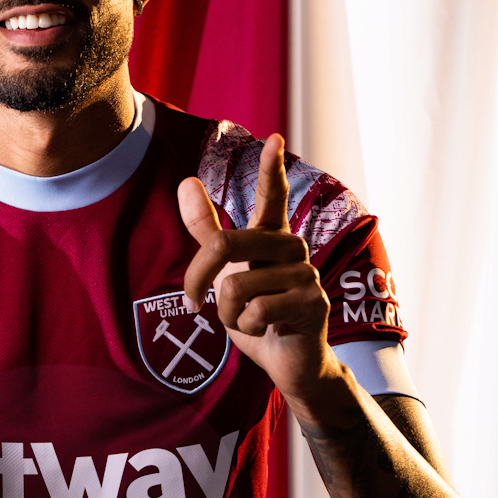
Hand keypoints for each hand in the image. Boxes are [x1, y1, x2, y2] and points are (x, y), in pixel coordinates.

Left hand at [177, 134, 335, 403]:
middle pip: (225, 244)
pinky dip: (249, 328)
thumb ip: (206, 230)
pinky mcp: (312, 302)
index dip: (270, 169)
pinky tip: (267, 329)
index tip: (274, 138)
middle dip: (198, 279)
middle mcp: (292, 248)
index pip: (271, 196)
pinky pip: (257, 311)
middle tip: (194, 304)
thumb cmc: (257, 312)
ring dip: (230, 315)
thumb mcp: (224, 271)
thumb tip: (185, 181)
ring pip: (237, 287)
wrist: (286, 359)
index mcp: (271, 236)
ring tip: (250, 319)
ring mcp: (306, 274)